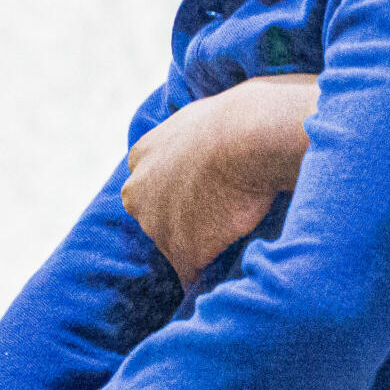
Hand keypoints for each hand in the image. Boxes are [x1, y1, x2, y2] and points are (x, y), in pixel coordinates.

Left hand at [122, 74, 317, 282]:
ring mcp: (157, 224)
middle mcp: (139, 191)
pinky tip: (232, 267)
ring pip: (174, 245)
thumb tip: (220, 129)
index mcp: (142, 153)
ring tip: (235, 236)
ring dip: (200, 245)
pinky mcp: (182, 252)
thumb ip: (194, 134)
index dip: (179, 189)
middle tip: (222, 214)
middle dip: (182, 219)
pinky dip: (208, 274)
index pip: (151, 183)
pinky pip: (192, 274)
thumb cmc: (242, 115)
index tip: (205, 192)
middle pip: (156, 215)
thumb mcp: (204, 115)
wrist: (251, 136)